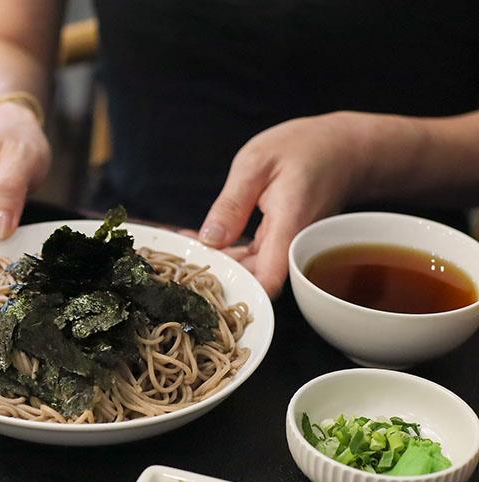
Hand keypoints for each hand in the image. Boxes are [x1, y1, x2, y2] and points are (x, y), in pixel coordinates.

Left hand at [199, 112, 370, 297]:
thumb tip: (209, 240)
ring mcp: (288, 248)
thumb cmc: (305, 148)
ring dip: (220, 263)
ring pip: (252, 271)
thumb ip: (231, 204)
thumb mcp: (256, 163)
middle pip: (254, 281)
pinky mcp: (283, 245)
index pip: (266, 281)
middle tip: (180, 259)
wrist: (346, 149)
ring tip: (186, 246)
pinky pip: (255, 259)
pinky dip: (230, 253)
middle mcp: (292, 246)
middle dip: (216, 275)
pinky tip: (206, 241)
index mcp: (288, 226)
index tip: (202, 279)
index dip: (235, 289)